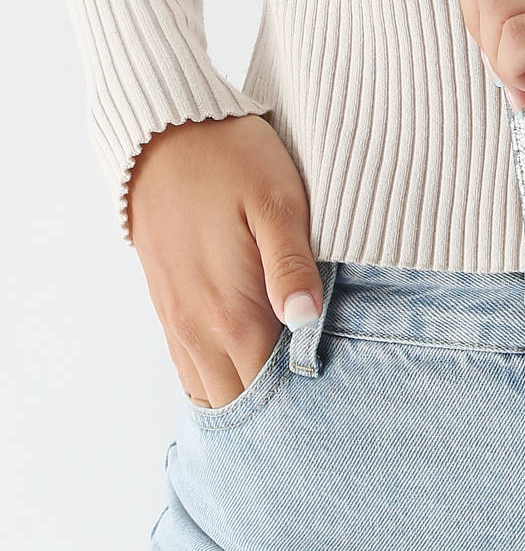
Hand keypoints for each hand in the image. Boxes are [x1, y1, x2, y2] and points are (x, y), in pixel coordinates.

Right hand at [125, 114, 326, 408]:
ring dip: (243, 400)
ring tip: (289, 406)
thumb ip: (291, 266)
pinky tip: (247, 373)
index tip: (335, 412)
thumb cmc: (230, 159)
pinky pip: (189, 364)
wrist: (164, 132)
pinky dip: (217, 378)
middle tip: (320, 418)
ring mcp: (178, 317)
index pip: (266, 391)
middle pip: (236, 402)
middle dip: (274, 418)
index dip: (301, 411)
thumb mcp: (276, 202)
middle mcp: (197, 327)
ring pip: (209, 388)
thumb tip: (305, 322)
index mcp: (231, 311)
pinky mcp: (168, 301)